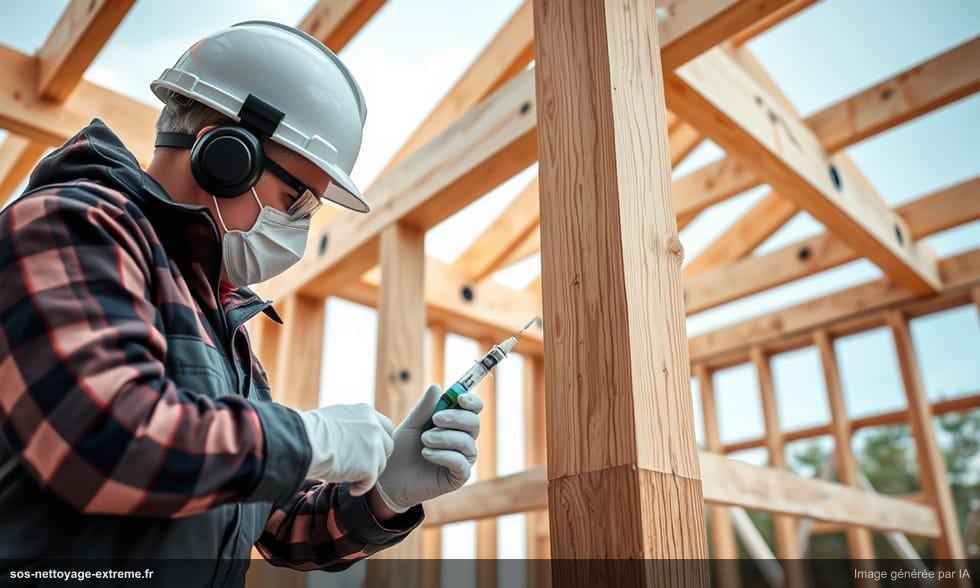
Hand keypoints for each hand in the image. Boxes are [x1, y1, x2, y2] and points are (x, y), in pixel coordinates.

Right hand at [296, 404, 393, 495]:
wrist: (304, 444)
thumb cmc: (310, 432)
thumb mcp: (337, 418)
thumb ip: (353, 425)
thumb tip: (355, 438)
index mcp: (366, 413)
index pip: (385, 428)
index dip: (379, 441)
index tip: (368, 450)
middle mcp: (375, 428)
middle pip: (387, 447)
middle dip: (376, 457)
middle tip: (361, 466)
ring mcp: (374, 447)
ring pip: (380, 465)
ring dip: (367, 472)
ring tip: (350, 476)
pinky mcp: (369, 467)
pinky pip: (370, 482)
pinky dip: (361, 487)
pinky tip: (352, 489)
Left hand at [375, 384, 481, 512]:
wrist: (391, 478)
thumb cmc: (403, 449)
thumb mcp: (412, 424)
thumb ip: (425, 408)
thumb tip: (437, 386)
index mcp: (455, 424)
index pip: (474, 409)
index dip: (471, 402)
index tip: (459, 398)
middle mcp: (464, 440)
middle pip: (474, 423)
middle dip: (455, 418)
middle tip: (435, 419)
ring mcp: (463, 459)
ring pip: (466, 442)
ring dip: (444, 438)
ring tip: (424, 440)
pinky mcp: (459, 477)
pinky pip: (460, 462)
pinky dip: (443, 455)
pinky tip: (427, 454)